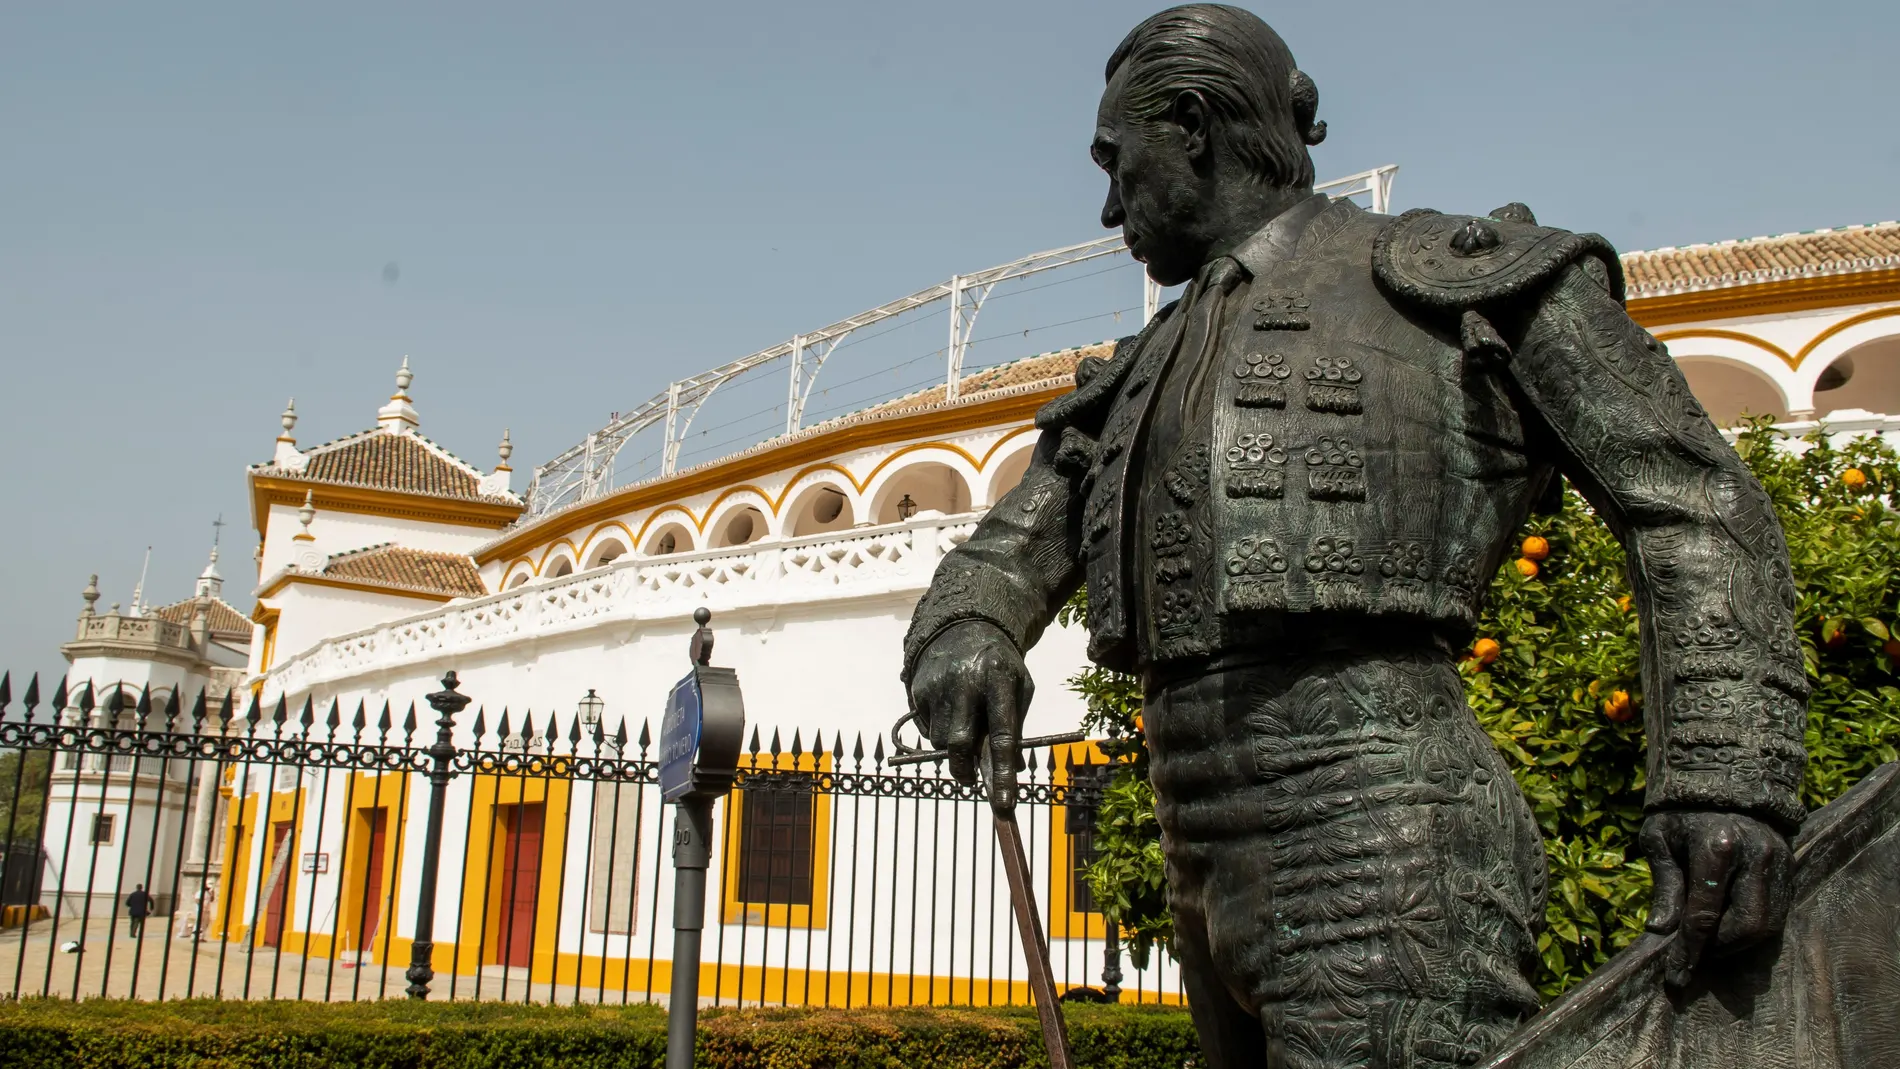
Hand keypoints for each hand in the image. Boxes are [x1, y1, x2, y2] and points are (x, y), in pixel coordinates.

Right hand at [906, 620, 1033, 808]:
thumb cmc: (998, 667)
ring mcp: (938, 685)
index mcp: (999, 679)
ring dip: (954, 749)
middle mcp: (965, 682)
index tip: (1004, 804)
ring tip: (965, 726)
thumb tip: (1011, 770)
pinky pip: (928, 730)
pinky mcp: (919, 690)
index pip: (1003, 735)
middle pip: (960, 744)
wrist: (963, 628)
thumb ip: (1015, 727)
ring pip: (942, 741)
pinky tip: (950, 711)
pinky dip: (940, 732)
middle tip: (970, 780)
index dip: (1003, 773)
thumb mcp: (1018, 688)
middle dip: (965, 770)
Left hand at [1641, 809, 1792, 988]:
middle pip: (1745, 925)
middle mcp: (1754, 855)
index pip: (1704, 915)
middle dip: (1720, 950)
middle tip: (1696, 955)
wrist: (1724, 777)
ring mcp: (1778, 860)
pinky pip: (1778, 911)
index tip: (1677, 977)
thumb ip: (1664, 885)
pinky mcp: (1790, 865)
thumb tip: (1661, 931)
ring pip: (1767, 924)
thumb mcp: (1659, 840)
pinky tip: (1730, 927)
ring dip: (1738, 944)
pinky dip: (1754, 928)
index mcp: (1716, 847)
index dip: (1690, 951)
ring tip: (1711, 942)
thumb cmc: (1680, 811)